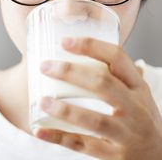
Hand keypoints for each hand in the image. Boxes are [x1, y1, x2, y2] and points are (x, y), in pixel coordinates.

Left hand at [34, 37, 161, 159]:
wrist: (160, 156)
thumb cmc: (140, 116)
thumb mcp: (136, 92)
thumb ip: (116, 74)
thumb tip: (84, 50)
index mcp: (137, 86)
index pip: (117, 57)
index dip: (90, 46)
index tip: (65, 41)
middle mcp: (135, 107)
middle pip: (102, 84)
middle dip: (71, 72)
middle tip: (45, 66)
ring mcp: (127, 133)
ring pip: (95, 119)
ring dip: (65, 110)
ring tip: (43, 100)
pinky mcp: (116, 156)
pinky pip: (84, 145)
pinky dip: (60, 137)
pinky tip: (40, 131)